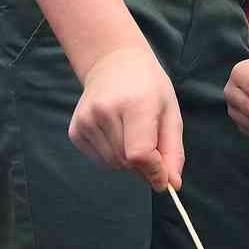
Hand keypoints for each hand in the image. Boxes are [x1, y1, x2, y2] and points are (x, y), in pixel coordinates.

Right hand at [71, 44, 183, 188]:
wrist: (113, 62)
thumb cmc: (148, 87)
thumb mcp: (170, 112)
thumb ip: (173, 150)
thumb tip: (172, 185)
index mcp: (134, 104)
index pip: (140, 154)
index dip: (154, 171)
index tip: (164, 177)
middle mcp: (105, 111)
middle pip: (127, 162)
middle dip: (144, 165)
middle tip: (151, 145)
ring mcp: (86, 120)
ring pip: (113, 164)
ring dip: (128, 161)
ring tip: (132, 134)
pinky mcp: (75, 129)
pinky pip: (99, 160)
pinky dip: (111, 156)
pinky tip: (116, 132)